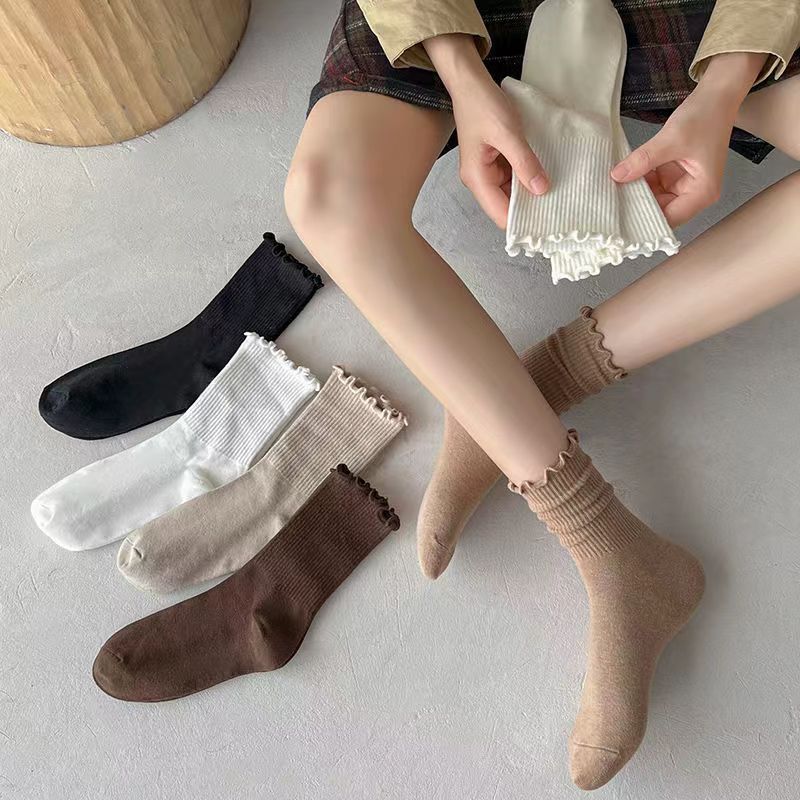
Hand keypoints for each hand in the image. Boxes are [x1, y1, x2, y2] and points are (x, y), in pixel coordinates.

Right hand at [424, 34, 548, 227]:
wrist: (470, 82)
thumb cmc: (484, 105)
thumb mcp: (507, 133)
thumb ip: (524, 163)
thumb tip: (541, 190)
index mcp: (477, 179)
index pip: (500, 214)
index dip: (521, 222)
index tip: (546, 226)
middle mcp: (480, 180)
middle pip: (505, 207)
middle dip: (528, 211)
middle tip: (558, 213)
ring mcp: (488, 172)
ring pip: (511, 193)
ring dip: (530, 194)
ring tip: (556, 197)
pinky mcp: (496, 161)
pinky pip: (514, 178)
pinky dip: (528, 179)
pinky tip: (546, 178)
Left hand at [611, 52, 766, 226]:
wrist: (715, 96)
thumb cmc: (704, 116)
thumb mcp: (670, 140)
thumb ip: (643, 160)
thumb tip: (617, 176)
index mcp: (702, 193)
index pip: (670, 219)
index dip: (645, 222)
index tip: (620, 221)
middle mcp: (694, 194)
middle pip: (660, 212)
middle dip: (637, 207)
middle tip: (609, 205)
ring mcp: (682, 185)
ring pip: (652, 200)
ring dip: (634, 194)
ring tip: (610, 192)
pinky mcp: (672, 176)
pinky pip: (651, 186)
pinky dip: (637, 182)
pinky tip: (620, 179)